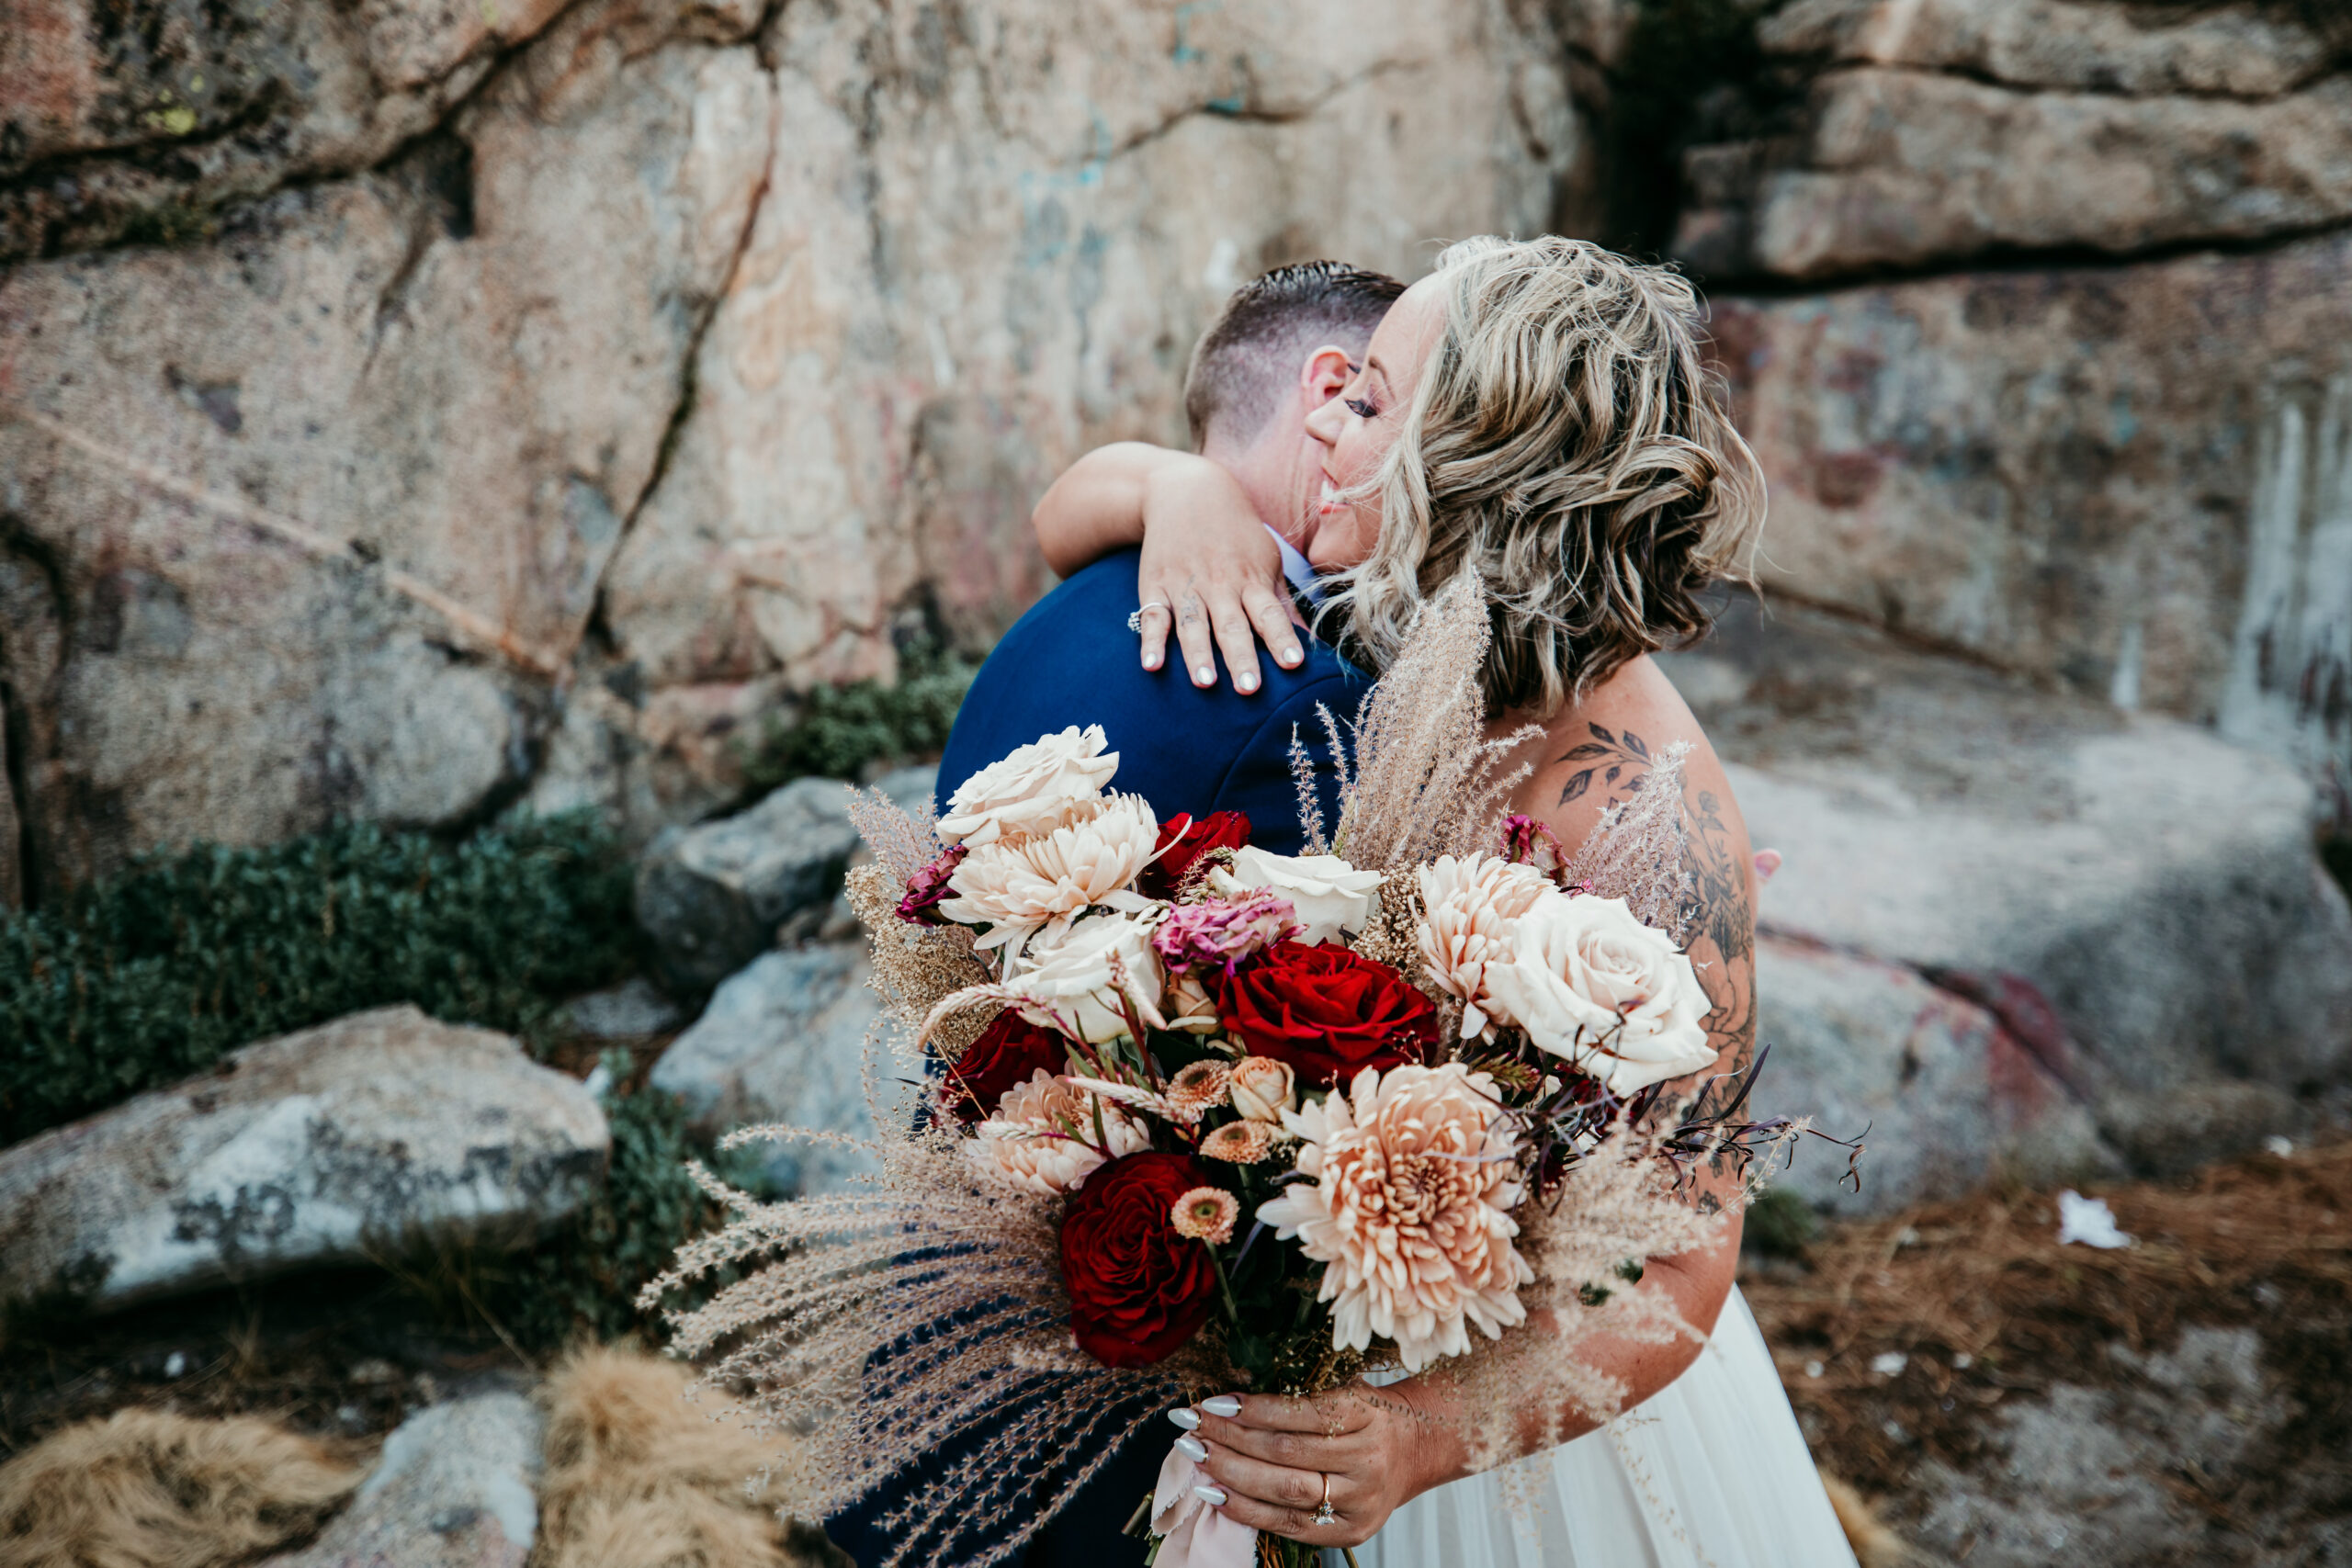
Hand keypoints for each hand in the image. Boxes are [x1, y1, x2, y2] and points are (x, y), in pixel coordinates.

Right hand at [1135, 456, 1307, 693]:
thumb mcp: (1265, 557)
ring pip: (1193, 624)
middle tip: (1249, 689)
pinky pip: (1153, 616)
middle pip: (1232, 625)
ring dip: (1198, 654)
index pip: (1270, 613)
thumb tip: (1308, 636)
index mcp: (1250, 579)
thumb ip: (1280, 599)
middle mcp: (1219, 584)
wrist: (1186, 489)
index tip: (1294, 664)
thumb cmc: (1235, 532)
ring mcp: (1185, 585)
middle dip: (1241, 657)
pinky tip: (1151, 665)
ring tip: (1205, 683)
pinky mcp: (1155, 584)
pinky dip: (1151, 641)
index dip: (1282, 638)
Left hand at [1185, 1384, 1462, 1547]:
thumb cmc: (1367, 1414)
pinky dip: (1246, 1509)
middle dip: (1228, 1440)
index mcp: (1364, 1414)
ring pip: (1283, 1490)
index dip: (1252, 1410)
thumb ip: (1297, 1395)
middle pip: (1284, 1453)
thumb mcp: (1343, 1389)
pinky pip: (1288, 1523)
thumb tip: (1228, 1400)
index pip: (1298, 1413)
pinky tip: (1216, 1493)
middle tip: (1190, 1427)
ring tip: (1196, 1456)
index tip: (1212, 1402)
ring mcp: (1357, 1500)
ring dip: (1230, 1473)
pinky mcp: (1348, 1531)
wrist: (1414, 1450)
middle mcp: (1364, 1458)